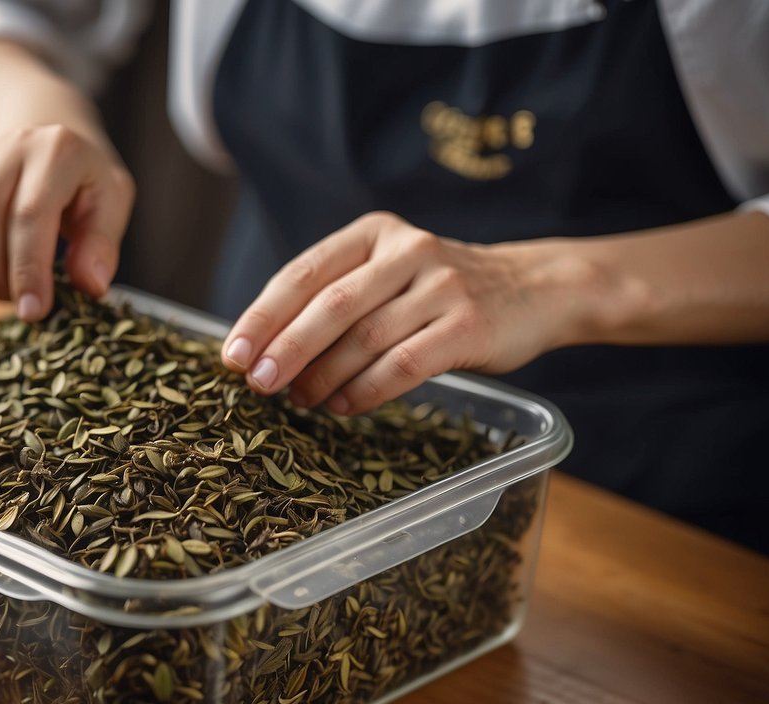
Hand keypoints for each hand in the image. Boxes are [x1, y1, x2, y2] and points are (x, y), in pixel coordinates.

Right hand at [0, 124, 134, 320]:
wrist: (53, 145)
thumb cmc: (87, 185)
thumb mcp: (113, 206)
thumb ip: (102, 246)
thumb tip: (91, 286)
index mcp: (58, 150)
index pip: (31, 213)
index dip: (27, 268)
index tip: (32, 311)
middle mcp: (11, 145)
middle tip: (14, 300)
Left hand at [220, 212, 586, 414]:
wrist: (536, 289)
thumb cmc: (441, 291)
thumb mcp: (389, 273)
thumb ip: (336, 298)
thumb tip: (265, 351)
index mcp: (374, 233)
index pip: (303, 273)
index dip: (263, 316)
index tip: (233, 355)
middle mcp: (407, 250)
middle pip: (330, 305)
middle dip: (285, 349)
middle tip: (257, 384)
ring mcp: (442, 285)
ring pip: (365, 338)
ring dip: (323, 377)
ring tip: (299, 401)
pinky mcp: (468, 325)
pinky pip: (404, 365)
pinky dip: (365, 391)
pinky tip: (342, 406)